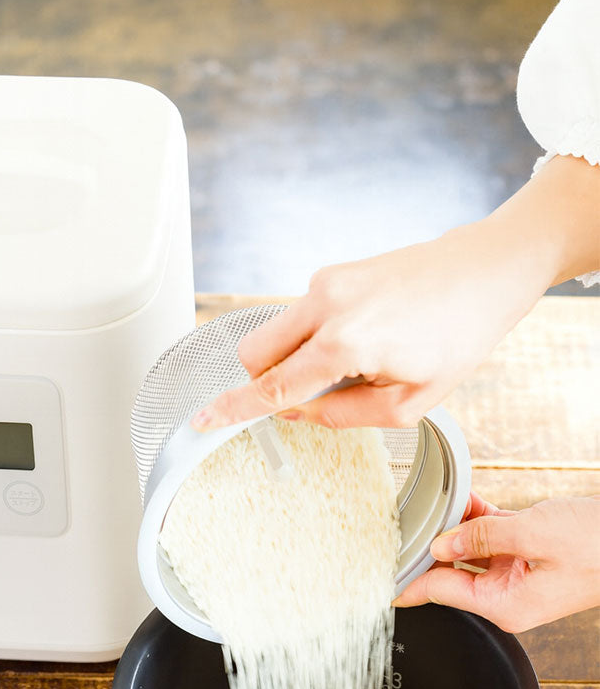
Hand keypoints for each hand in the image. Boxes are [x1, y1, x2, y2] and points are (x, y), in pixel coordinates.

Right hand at [191, 222, 550, 430]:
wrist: (486, 269)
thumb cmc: (460, 334)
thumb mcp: (411, 401)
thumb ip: (344, 415)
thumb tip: (298, 412)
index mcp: (346, 344)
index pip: (271, 387)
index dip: (232, 409)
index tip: (201, 420)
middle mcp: (326, 306)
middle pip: (254, 354)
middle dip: (264, 382)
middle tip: (311, 396)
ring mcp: (326, 282)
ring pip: (275, 334)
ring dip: (295, 359)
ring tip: (358, 364)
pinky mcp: (333, 272)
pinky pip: (301, 317)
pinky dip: (315, 338)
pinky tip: (366, 339)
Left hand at [393, 494, 599, 632]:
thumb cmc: (598, 545)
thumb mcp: (534, 535)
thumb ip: (483, 538)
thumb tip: (442, 543)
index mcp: (504, 604)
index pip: (438, 592)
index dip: (406, 578)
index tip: (376, 574)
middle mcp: (506, 594)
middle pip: (449, 572)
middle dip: (426, 546)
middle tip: (398, 523)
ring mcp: (517, 575)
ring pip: (468, 550)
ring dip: (451, 527)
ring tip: (430, 504)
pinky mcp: (529, 555)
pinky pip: (491, 537)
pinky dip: (476, 519)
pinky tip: (461, 499)